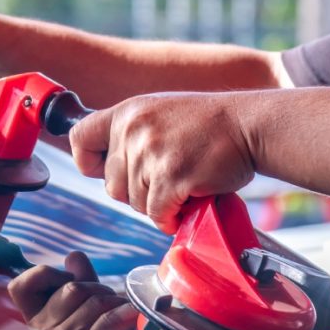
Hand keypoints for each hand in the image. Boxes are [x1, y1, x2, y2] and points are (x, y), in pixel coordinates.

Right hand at [7, 252, 158, 329]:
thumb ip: (79, 279)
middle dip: (98, 288)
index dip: (43, 274)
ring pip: (95, 300)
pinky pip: (109, 317)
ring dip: (117, 302)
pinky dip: (127, 313)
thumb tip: (73, 255)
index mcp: (37, 321)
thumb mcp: (87, 306)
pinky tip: (131, 321)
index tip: (66, 281)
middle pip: (72, 288)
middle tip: (109, 304)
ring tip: (123, 317)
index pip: (18, 286)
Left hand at [69, 93, 255, 234]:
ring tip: (183, 186)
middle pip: (110, 186)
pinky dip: (172, 218)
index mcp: (126, 112)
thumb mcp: (159, 113)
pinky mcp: (170, 177)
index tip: (105, 171)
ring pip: (134, 203)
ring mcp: (150, 153)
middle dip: (136, 193)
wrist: (250, 125)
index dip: (89, 162)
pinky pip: (157, 214)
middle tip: (166, 182)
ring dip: (158, 205)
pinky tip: (188, 205)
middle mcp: (132, 130)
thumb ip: (132, 135)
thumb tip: (107, 171)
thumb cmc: (211, 125)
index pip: (79, 138)